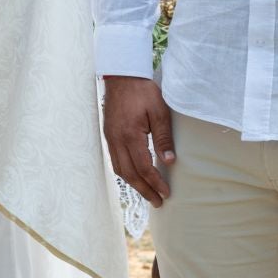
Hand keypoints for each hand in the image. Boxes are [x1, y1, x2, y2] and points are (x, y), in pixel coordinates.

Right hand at [101, 76, 174, 206]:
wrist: (122, 75)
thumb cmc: (143, 91)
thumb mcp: (159, 112)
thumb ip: (163, 138)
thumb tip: (169, 162)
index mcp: (130, 135)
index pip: (144, 167)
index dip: (156, 182)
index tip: (167, 193)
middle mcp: (116, 139)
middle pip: (129, 174)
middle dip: (144, 190)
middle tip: (158, 202)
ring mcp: (110, 137)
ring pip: (120, 169)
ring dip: (134, 183)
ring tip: (147, 192)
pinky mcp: (108, 134)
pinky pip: (115, 160)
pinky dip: (125, 172)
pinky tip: (135, 175)